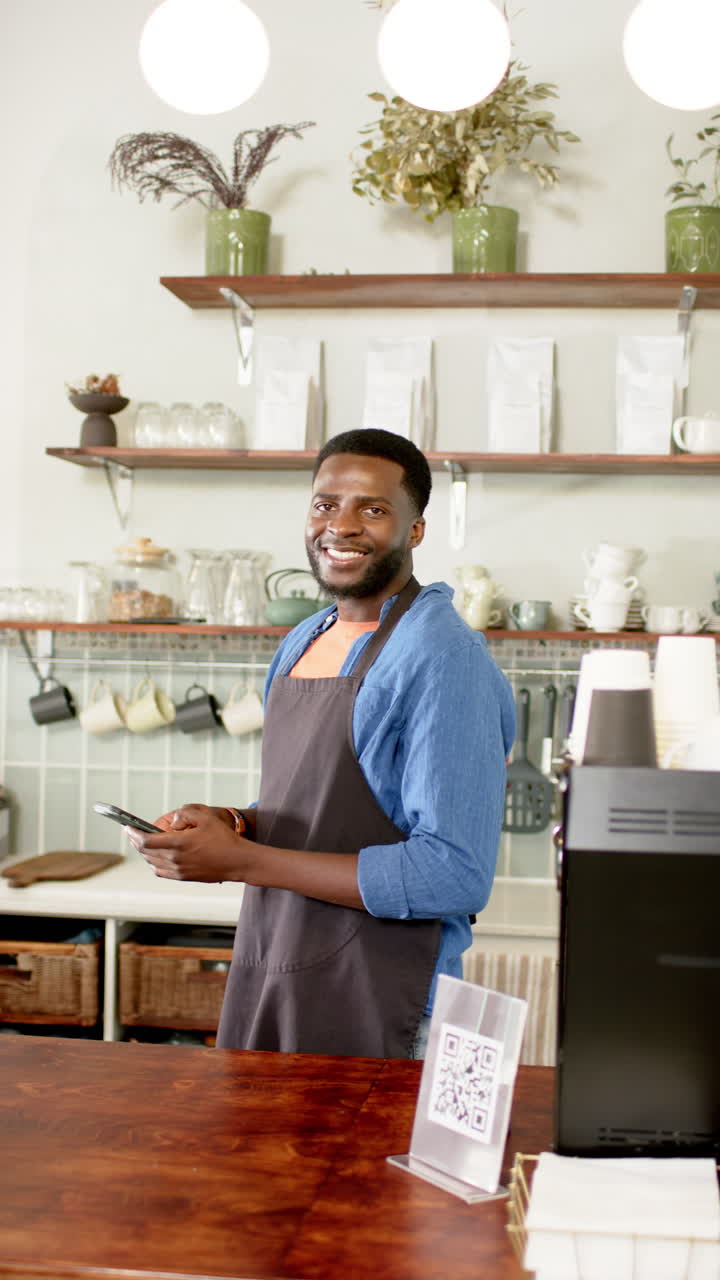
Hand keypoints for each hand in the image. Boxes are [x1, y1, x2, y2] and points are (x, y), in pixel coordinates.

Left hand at [125, 804, 250, 882]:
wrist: (238, 862)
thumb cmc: (224, 839)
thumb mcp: (206, 818)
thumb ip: (186, 814)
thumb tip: (172, 821)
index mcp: (178, 844)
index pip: (146, 841)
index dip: (133, 834)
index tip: (127, 827)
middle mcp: (175, 860)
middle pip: (145, 852)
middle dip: (136, 841)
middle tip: (133, 833)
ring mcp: (178, 871)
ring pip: (151, 862)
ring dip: (145, 852)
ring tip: (145, 842)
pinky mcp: (183, 877)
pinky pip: (160, 871)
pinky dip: (154, 863)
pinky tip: (157, 856)